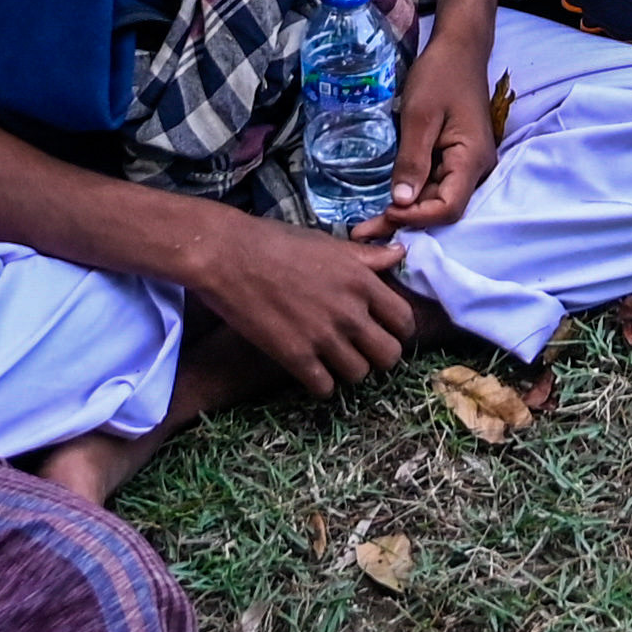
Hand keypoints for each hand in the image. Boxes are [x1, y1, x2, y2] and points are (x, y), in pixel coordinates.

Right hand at [191, 203, 423, 391]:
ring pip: (360, 375)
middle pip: (390, 356)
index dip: (397, 330)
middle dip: (379, 356)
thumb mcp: (327, 243)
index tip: (383, 331)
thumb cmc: (275, 242)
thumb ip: (366, 256)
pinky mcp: (295, 356)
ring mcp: (324, 336)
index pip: (404, 321)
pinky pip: (325, 388)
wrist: (227, 255)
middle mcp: (350, 311)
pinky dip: (321, 384)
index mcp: (362, 280)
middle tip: (361, 349)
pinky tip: (310, 370)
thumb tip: (399, 254)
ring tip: (333, 359)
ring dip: (348, 370)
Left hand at [385, 14, 504, 234]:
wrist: (458, 48)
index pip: (448, 207)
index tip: (384, 211)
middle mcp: (475, 169)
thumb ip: (412, 160)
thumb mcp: (420, 116)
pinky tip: (387, 202)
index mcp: (472, 160)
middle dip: (404, 222)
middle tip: (361, 232)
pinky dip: (410, 195)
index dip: (417, 217)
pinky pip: (433, 184)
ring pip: (435, 199)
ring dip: (405, 212)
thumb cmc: (440, 76)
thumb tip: (401, 203)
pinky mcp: (454, 158)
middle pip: (440, 208)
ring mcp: (465, 164)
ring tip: (366, 224)